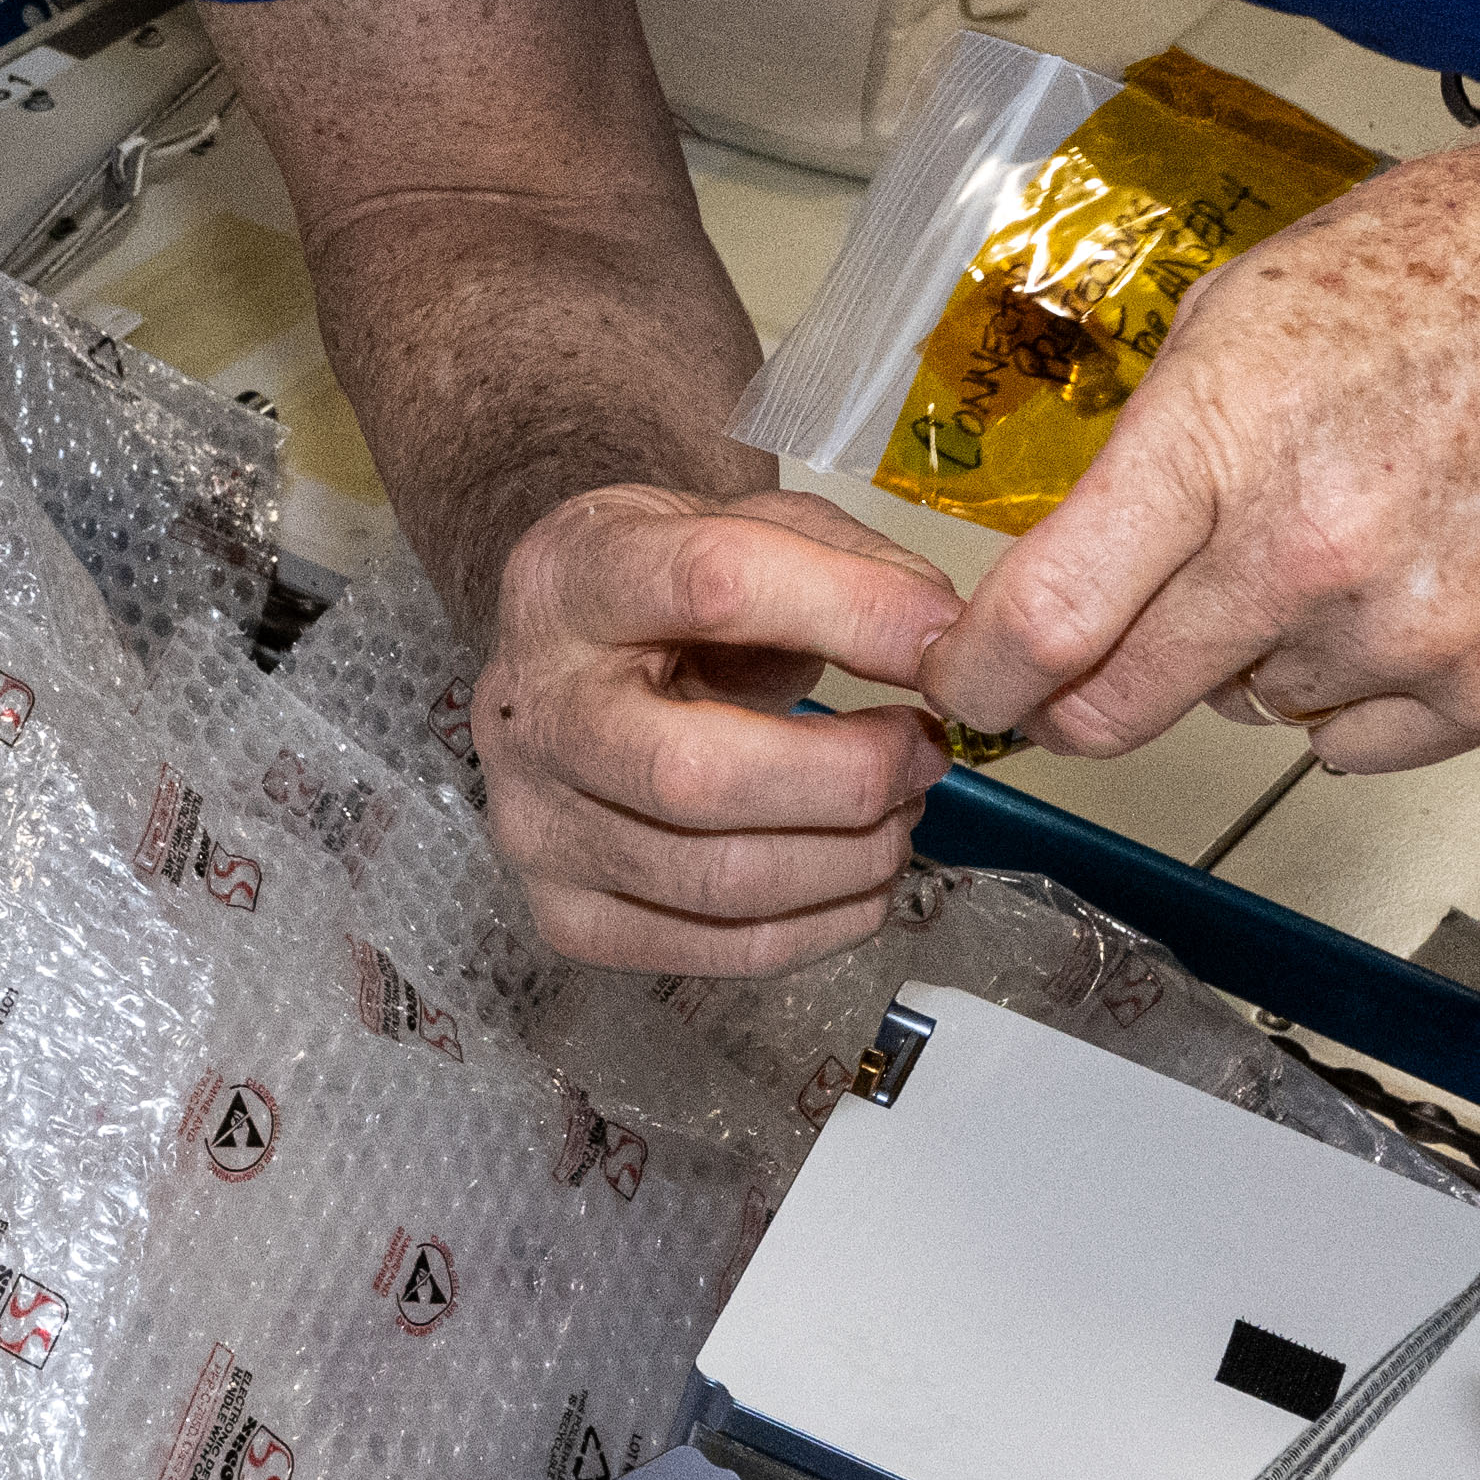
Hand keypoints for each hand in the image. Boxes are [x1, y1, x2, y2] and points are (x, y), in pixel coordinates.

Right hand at [465, 481, 970, 976]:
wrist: (569, 667)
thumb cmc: (671, 598)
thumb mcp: (752, 530)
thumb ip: (853, 568)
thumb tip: (948, 641)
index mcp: (572, 579)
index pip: (713, 585)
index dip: (852, 614)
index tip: (941, 643)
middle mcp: (531, 710)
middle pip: (698, 775)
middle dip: (851, 776)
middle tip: (923, 754)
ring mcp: (537, 826)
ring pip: (722, 878)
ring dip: (854, 855)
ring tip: (900, 811)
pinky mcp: (568, 918)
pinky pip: (726, 950)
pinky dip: (827, 922)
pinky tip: (859, 871)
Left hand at [922, 114, 1479, 774]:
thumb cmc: (1456, 262)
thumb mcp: (1245, 311)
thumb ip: (1149, 456)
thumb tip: (1069, 576)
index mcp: (1225, 437)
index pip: (1052, 617)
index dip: (982, 672)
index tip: (966, 681)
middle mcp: (1313, 552)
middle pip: (1125, 702)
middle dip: (1079, 697)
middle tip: (1081, 672)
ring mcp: (1417, 631)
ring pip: (1251, 715)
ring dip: (1250, 663)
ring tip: (1321, 558)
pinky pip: (1360, 747)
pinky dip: (1352, 696)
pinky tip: (1392, 603)